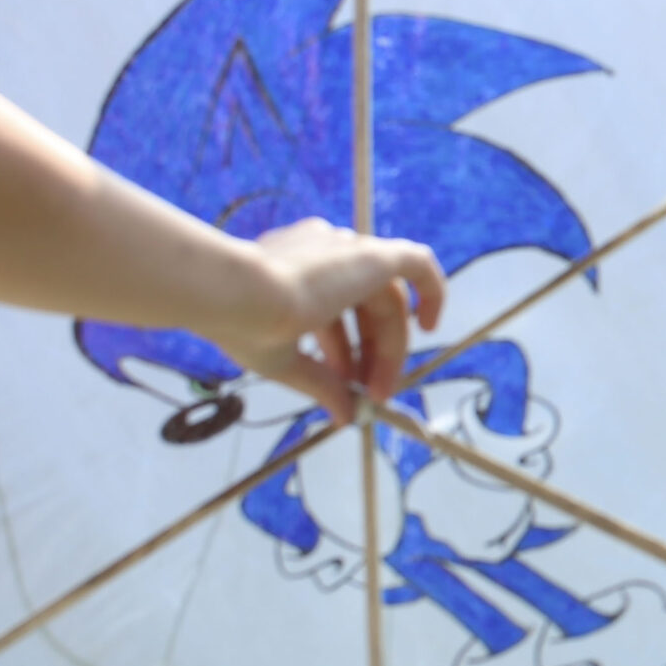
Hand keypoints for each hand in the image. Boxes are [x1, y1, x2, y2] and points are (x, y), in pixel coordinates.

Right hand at [194, 218, 446, 421]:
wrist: (234, 294)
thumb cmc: (244, 323)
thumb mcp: (286, 360)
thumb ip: (322, 383)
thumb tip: (345, 415)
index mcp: (293, 268)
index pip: (336, 311)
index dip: (350, 353)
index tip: (350, 389)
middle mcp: (322, 251)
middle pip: (367, 307)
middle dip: (372, 355)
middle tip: (371, 395)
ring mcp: (346, 250)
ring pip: (387, 300)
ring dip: (388, 348)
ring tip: (378, 390)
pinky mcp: (372, 255)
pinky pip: (417, 264)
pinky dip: (431, 291)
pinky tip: (431, 325)